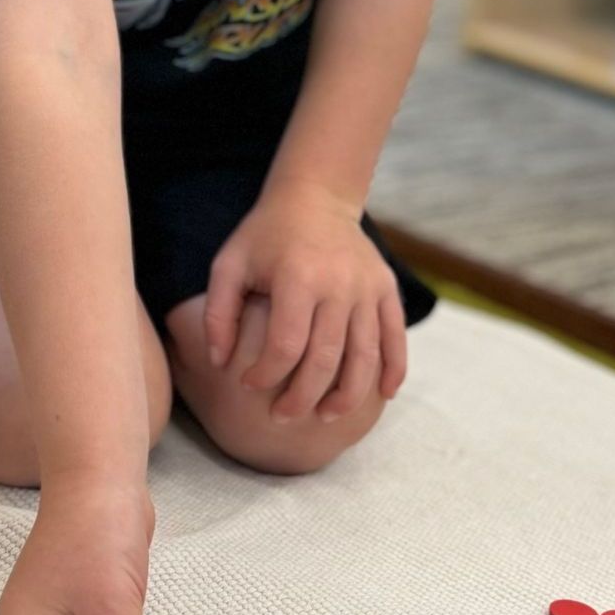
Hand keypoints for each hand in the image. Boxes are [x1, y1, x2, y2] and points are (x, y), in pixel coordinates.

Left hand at [204, 177, 408, 424]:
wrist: (316, 197)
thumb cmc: (265, 235)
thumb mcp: (229, 264)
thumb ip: (219, 313)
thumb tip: (220, 362)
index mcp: (297, 277)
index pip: (285, 345)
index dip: (265, 375)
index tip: (248, 385)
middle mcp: (339, 284)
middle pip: (326, 359)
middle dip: (303, 397)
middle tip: (282, 417)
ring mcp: (367, 288)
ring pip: (365, 356)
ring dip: (348, 395)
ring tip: (326, 416)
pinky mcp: (386, 289)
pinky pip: (395, 338)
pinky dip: (393, 370)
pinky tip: (382, 395)